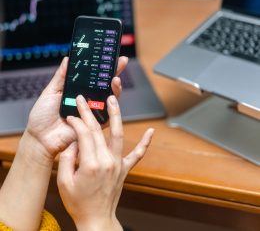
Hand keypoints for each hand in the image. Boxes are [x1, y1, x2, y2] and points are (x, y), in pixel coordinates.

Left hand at [25, 56, 127, 160]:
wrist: (40, 138)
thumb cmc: (42, 116)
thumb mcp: (50, 92)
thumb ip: (61, 77)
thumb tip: (67, 59)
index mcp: (78, 92)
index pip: (94, 77)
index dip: (103, 67)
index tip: (109, 56)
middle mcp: (88, 101)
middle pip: (106, 86)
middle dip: (116, 73)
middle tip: (122, 62)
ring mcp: (92, 112)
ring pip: (110, 99)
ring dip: (115, 88)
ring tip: (115, 79)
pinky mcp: (95, 124)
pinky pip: (107, 116)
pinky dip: (112, 107)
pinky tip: (111, 96)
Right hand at [57, 95, 153, 230]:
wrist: (96, 219)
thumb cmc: (79, 203)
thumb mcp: (63, 182)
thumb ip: (67, 158)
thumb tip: (74, 142)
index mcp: (91, 164)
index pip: (84, 134)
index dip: (77, 122)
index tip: (72, 115)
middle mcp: (107, 161)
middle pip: (98, 131)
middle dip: (89, 113)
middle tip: (85, 100)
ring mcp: (118, 164)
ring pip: (118, 135)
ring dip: (116, 116)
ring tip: (113, 100)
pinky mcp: (125, 169)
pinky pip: (138, 154)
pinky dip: (145, 142)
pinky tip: (151, 131)